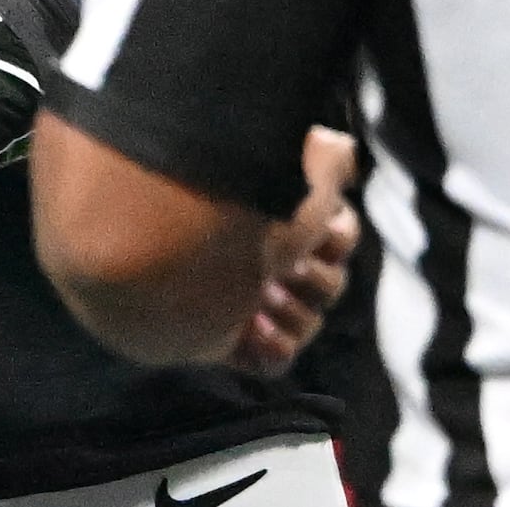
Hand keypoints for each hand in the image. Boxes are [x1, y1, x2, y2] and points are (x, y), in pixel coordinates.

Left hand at [231, 127, 358, 374]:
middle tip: (283, 270)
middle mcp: (272, 256)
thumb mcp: (291, 168)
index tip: (319, 233)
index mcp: (284, 214)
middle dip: (313, 279)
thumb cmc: (236, 206)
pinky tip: (249, 329)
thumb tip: (342, 151)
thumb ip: (328, 158)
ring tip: (260, 300)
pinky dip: (271, 347)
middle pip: (331, 284)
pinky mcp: (234, 338)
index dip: (336, 239)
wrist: (167, 250)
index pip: (341, 235)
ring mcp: (252, 299)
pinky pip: (278, 358)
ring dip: (292, 314)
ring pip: (308, 322)